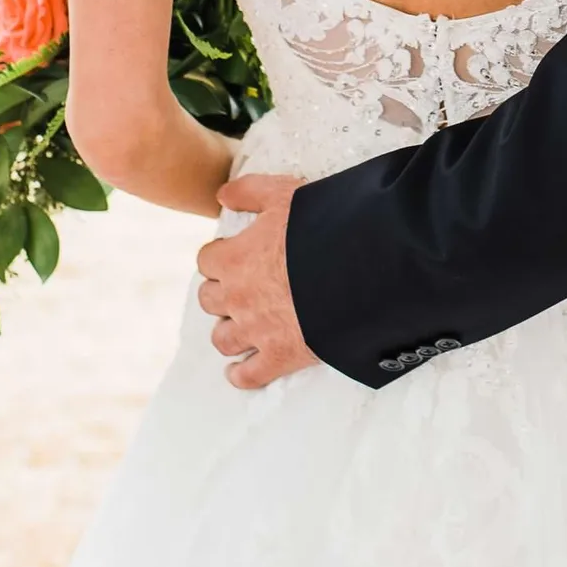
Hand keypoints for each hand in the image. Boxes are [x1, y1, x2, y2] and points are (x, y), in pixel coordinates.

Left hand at [196, 174, 319, 389]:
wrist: (359, 264)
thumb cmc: (321, 225)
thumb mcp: (284, 194)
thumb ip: (249, 191)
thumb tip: (222, 195)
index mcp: (235, 258)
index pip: (207, 259)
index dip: (220, 255)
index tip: (234, 254)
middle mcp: (237, 297)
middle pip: (209, 300)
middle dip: (221, 292)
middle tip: (240, 287)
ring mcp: (256, 330)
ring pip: (223, 338)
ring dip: (229, 331)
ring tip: (241, 326)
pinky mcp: (279, 355)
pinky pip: (248, 375)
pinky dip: (241, 375)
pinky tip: (239, 371)